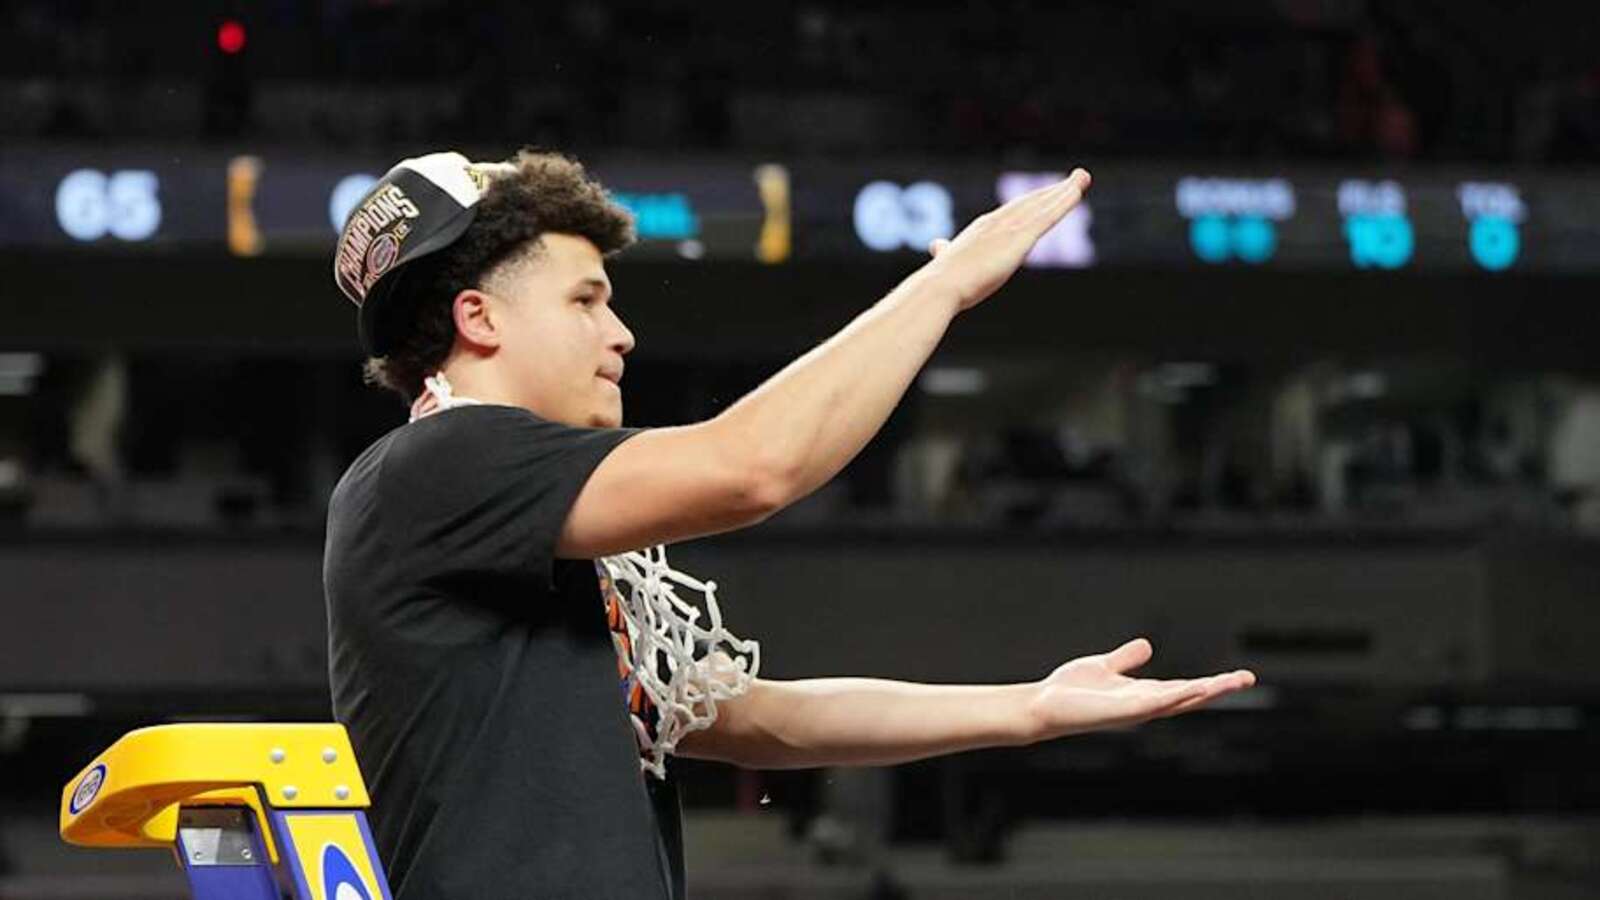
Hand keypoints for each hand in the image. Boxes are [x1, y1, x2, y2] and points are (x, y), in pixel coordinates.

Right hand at [923, 168, 1090, 311]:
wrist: (940, 286)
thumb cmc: (941, 280)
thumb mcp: (947, 261)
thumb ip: (946, 251)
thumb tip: (936, 245)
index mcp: (982, 228)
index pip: (1014, 211)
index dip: (1034, 201)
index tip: (1048, 194)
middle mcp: (997, 222)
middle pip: (1032, 202)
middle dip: (1055, 190)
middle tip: (1078, 177)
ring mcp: (1009, 229)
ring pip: (1043, 205)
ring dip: (1065, 191)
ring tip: (1084, 177)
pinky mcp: (1019, 239)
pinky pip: (1047, 217)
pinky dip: (1063, 203)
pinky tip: (1077, 193)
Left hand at [1023, 638, 1254, 741]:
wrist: (1043, 706)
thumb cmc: (1071, 691)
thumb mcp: (1105, 666)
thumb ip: (1126, 659)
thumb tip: (1147, 646)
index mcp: (1143, 694)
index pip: (1185, 688)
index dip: (1211, 683)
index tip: (1239, 676)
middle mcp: (1144, 705)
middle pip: (1190, 697)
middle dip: (1219, 689)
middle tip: (1249, 678)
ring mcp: (1135, 710)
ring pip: (1179, 701)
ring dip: (1206, 692)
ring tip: (1233, 682)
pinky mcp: (1122, 711)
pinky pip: (1154, 703)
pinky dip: (1176, 696)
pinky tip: (1194, 688)